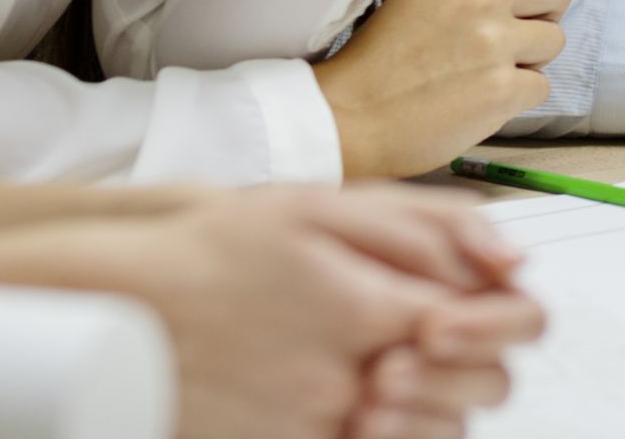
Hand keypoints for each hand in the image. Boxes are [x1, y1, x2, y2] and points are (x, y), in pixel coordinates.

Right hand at [27, 185, 542, 438]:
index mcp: (368, 307)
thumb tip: (508, 262)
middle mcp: (350, 379)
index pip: (482, 325)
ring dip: (434, 408)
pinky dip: (383, 433)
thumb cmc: (214, 251)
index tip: (463, 308)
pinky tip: (361, 409)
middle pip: (473, 393)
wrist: (117, 312)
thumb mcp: (315, 208)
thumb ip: (421, 229)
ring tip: (392, 376)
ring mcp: (317, 425)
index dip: (490, 317)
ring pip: (433, 435)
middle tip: (433, 344)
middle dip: (471, 366)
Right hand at [315, 0, 571, 177]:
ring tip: (487, 68)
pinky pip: (542, 85)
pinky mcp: (501, 90)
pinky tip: (481, 96)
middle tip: (511, 31)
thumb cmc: (384, 55)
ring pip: (555, 40)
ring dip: (530, 57)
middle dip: (544, 12)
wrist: (350, 116)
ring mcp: (493, 43)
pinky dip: (518, 95)